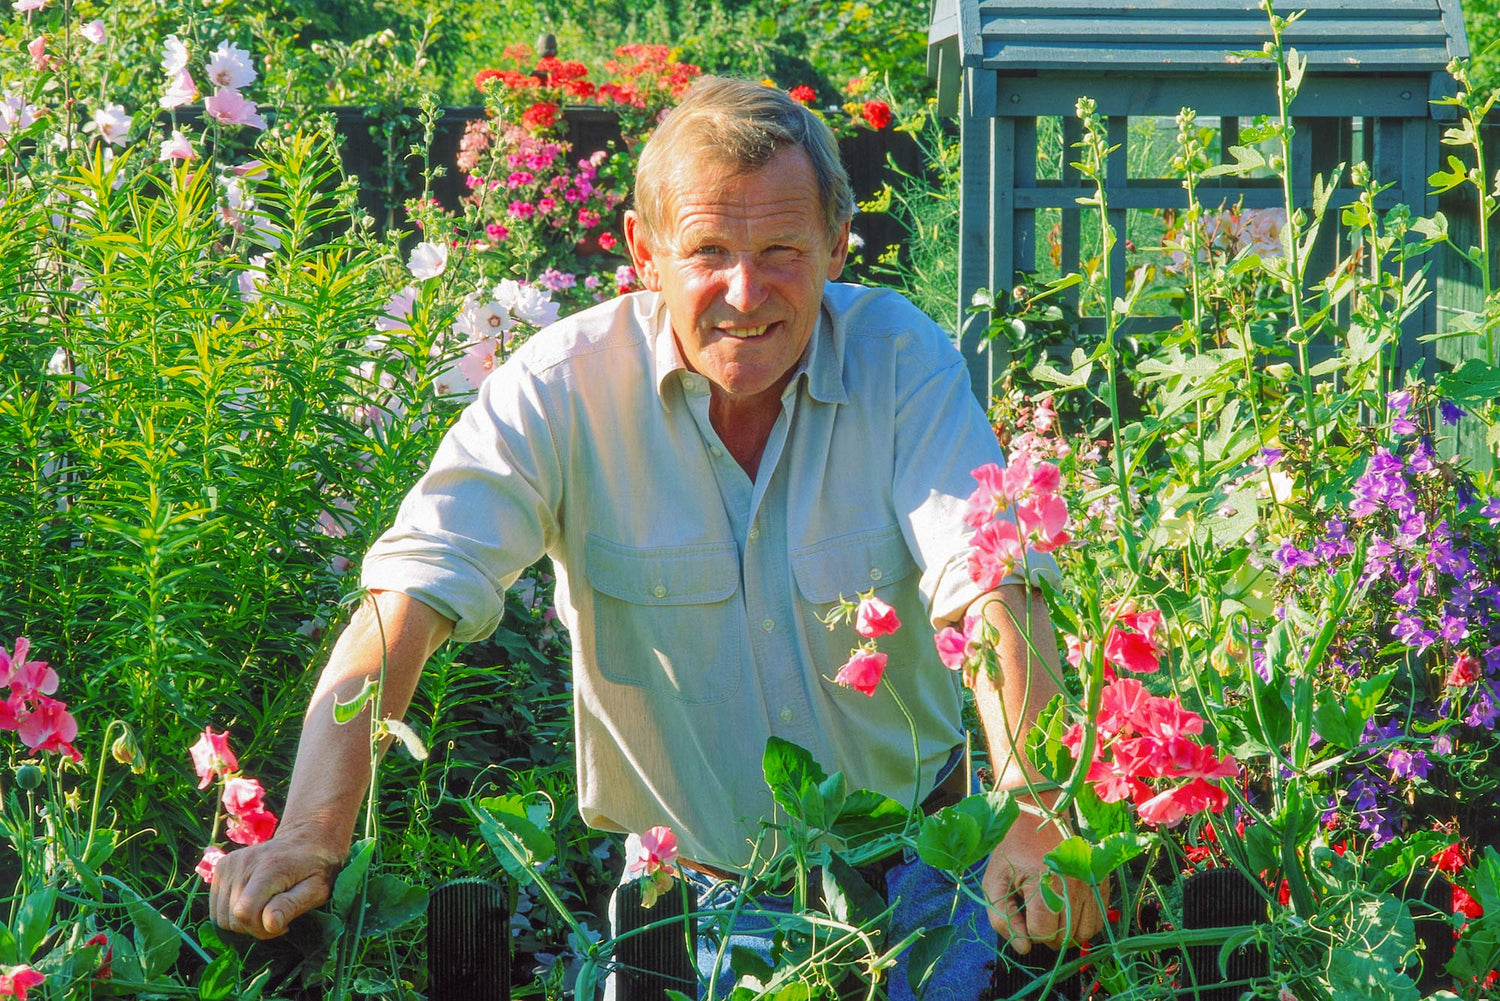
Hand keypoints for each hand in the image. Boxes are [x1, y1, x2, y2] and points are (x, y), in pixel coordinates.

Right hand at [209, 828, 344, 938]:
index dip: (260, 929)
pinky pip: (216, 908)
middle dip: (254, 927)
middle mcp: (244, 862)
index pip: (244, 912)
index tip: (284, 925)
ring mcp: (229, 863)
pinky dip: (232, 913)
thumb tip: (269, 923)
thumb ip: (292, 905)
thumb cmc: (316, 868)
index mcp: (269, 867)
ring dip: (242, 922)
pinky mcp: (221, 867)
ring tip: (266, 910)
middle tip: (278, 917)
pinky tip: (253, 903)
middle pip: (231, 918)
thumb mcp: (317, 889)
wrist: (305, 840)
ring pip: (220, 916)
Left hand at [982, 810, 1108, 954]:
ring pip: (1085, 934)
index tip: (1023, 915)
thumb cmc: (1013, 851)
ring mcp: (1090, 884)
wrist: (1039, 819)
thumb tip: (1023, 948)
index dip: (1029, 932)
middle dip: (1048, 935)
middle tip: (1036, 917)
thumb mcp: (994, 881)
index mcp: (1043, 883)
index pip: (1042, 933)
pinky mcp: (1101, 883)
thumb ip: (1001, 918)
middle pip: (1065, 937)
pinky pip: (1099, 921)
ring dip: (1068, 933)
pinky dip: (1084, 924)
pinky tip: (1068, 911)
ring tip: (1053, 916)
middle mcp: (1073, 885)